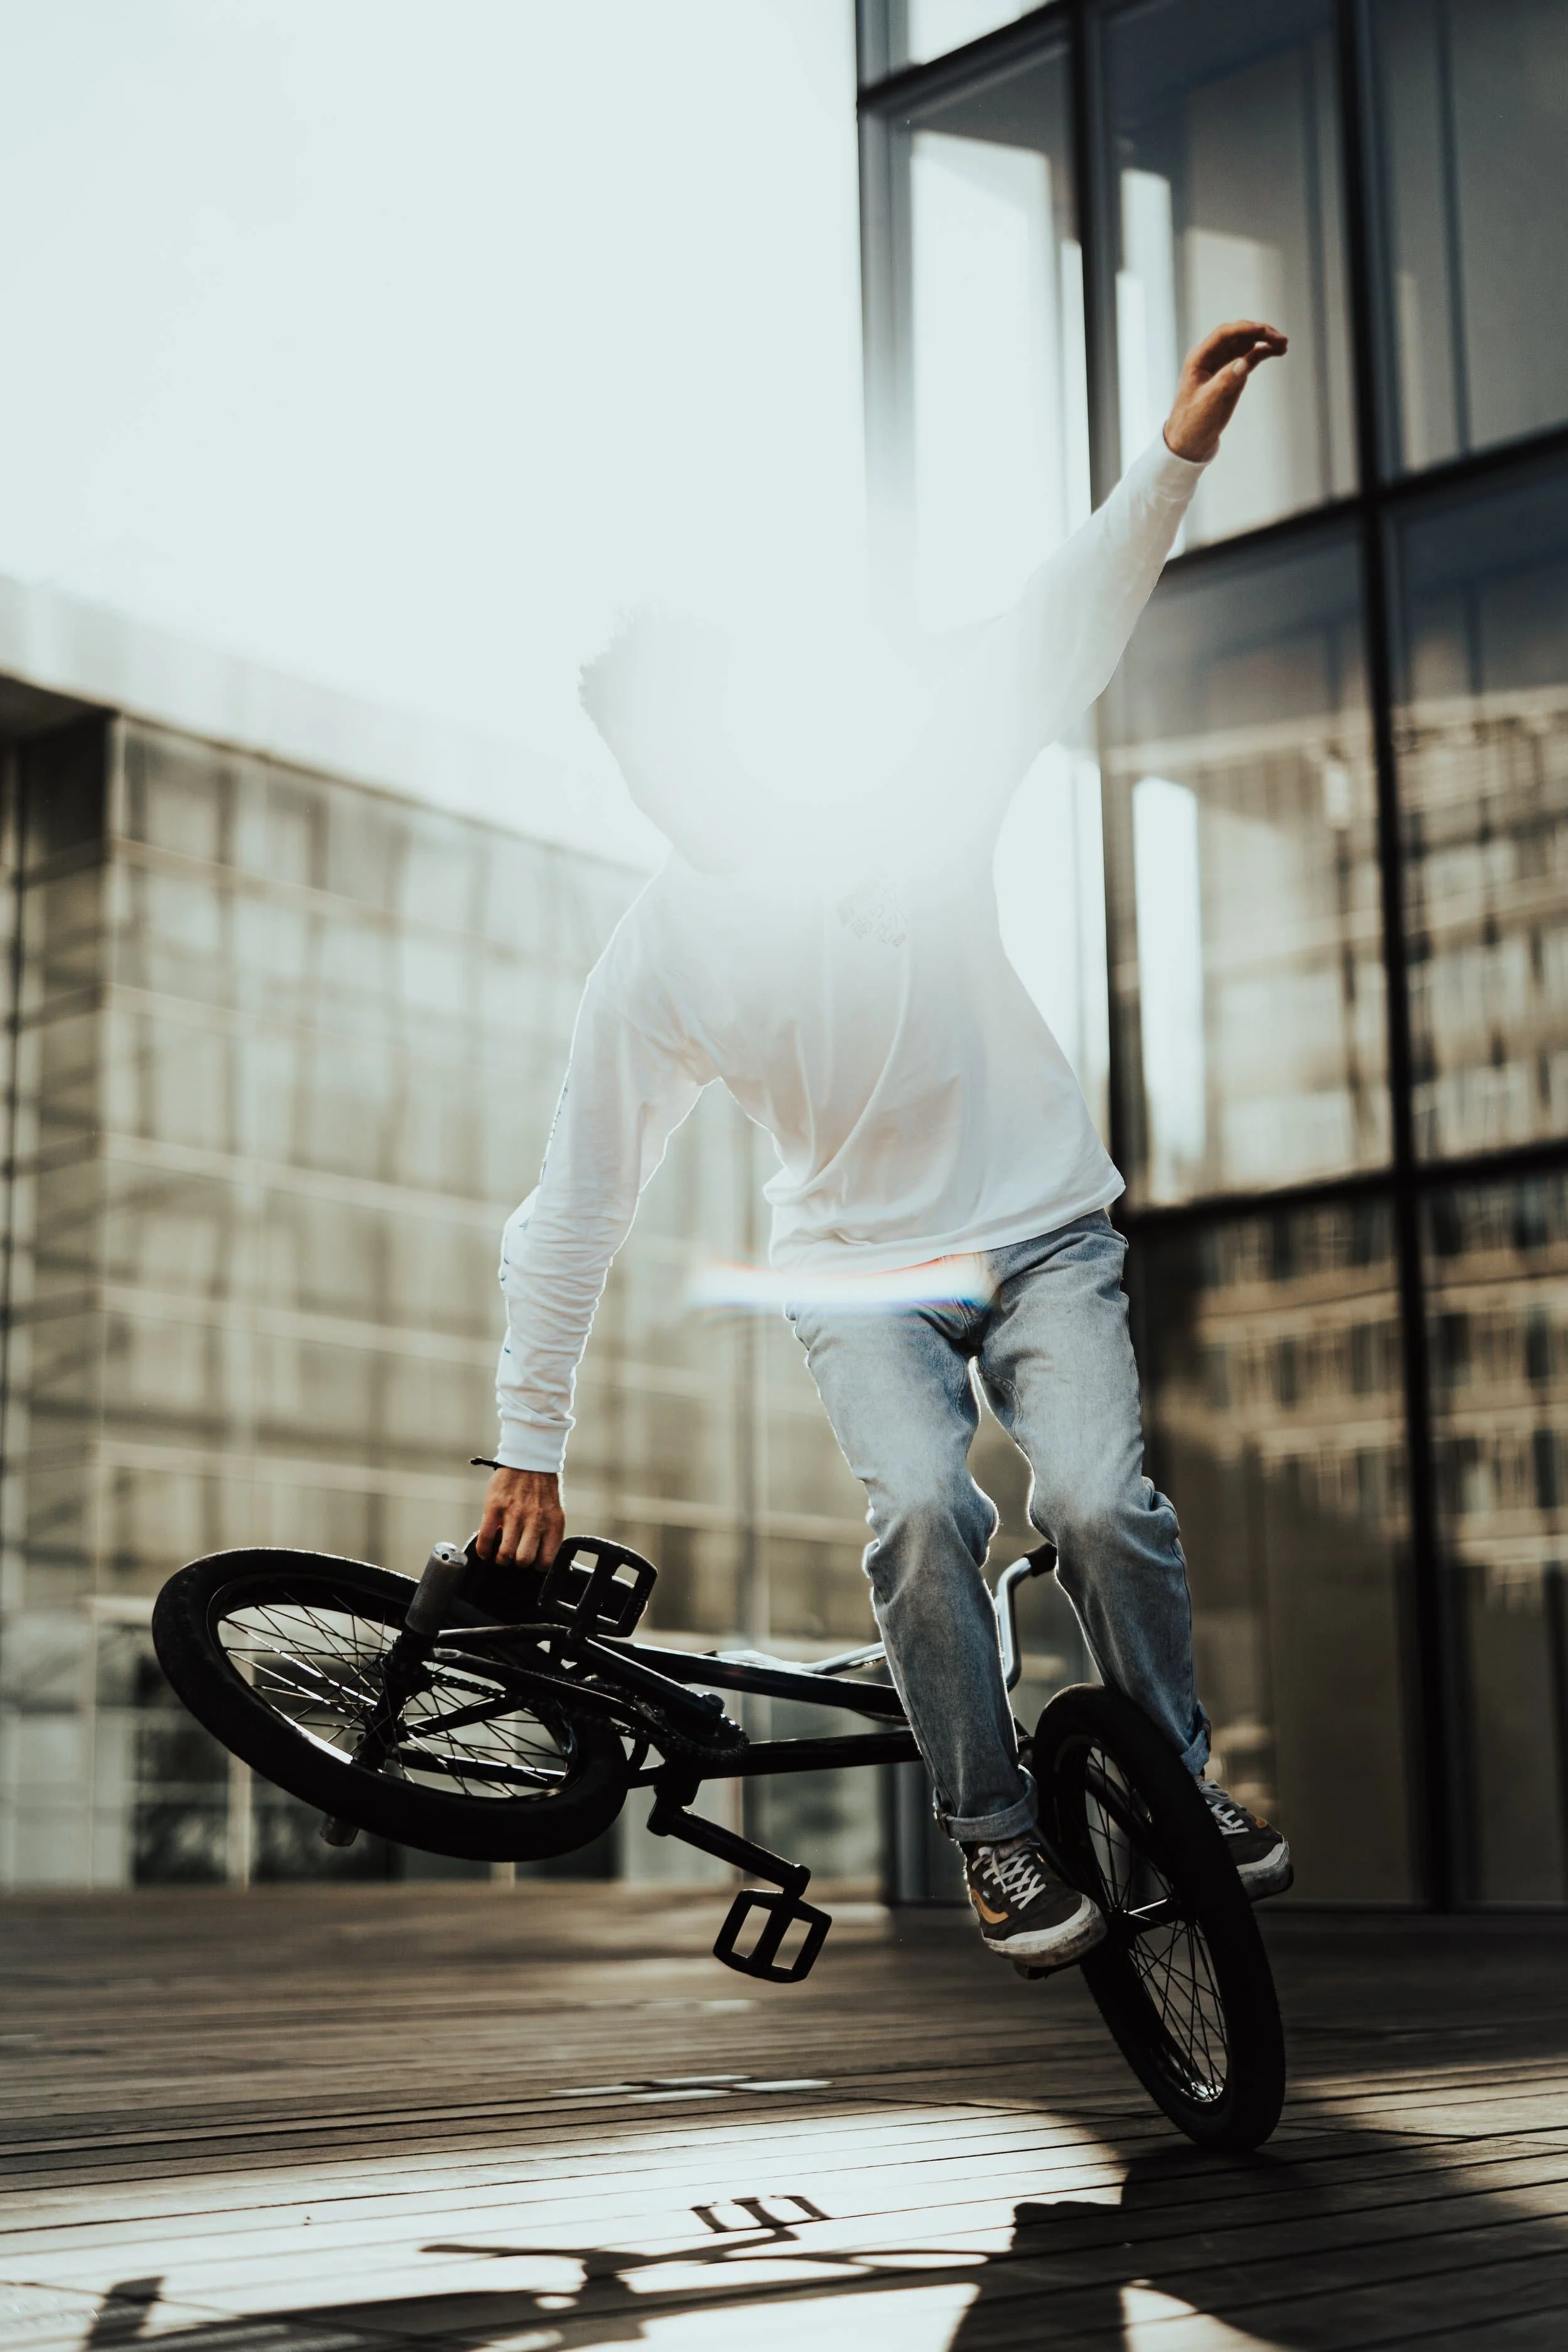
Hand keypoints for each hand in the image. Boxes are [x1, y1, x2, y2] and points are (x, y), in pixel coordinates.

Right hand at [476, 1466, 564, 1569]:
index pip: (546, 1560)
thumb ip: (547, 1533)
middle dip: (517, 1563)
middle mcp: (535, 1521)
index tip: (532, 1561)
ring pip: (505, 1553)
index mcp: (552, 1524)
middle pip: (523, 1560)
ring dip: (501, 1558)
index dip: (537, 1565)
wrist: (529, 1459)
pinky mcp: (495, 1507)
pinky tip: (485, 1551)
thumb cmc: (542, 1489)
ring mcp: (514, 1514)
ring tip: (500, 1555)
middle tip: (514, 1556)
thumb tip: (537, 1556)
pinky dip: (483, 1550)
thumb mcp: (553, 1511)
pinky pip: (485, 1538)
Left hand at [1163, 319, 1287, 463]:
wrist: (1190, 442)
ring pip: (1246, 343)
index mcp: (1199, 359)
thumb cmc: (1191, 423)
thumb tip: (1244, 361)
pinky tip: (1278, 351)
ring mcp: (1223, 364)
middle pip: (1238, 335)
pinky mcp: (1233, 374)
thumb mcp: (1207, 403)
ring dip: (1265, 341)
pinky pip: (1250, 357)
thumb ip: (1225, 381)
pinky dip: (1263, 352)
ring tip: (1284, 345)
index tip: (1263, 331)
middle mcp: (1211, 356)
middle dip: (1260, 333)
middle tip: (1280, 339)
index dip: (1244, 329)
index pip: (1223, 334)